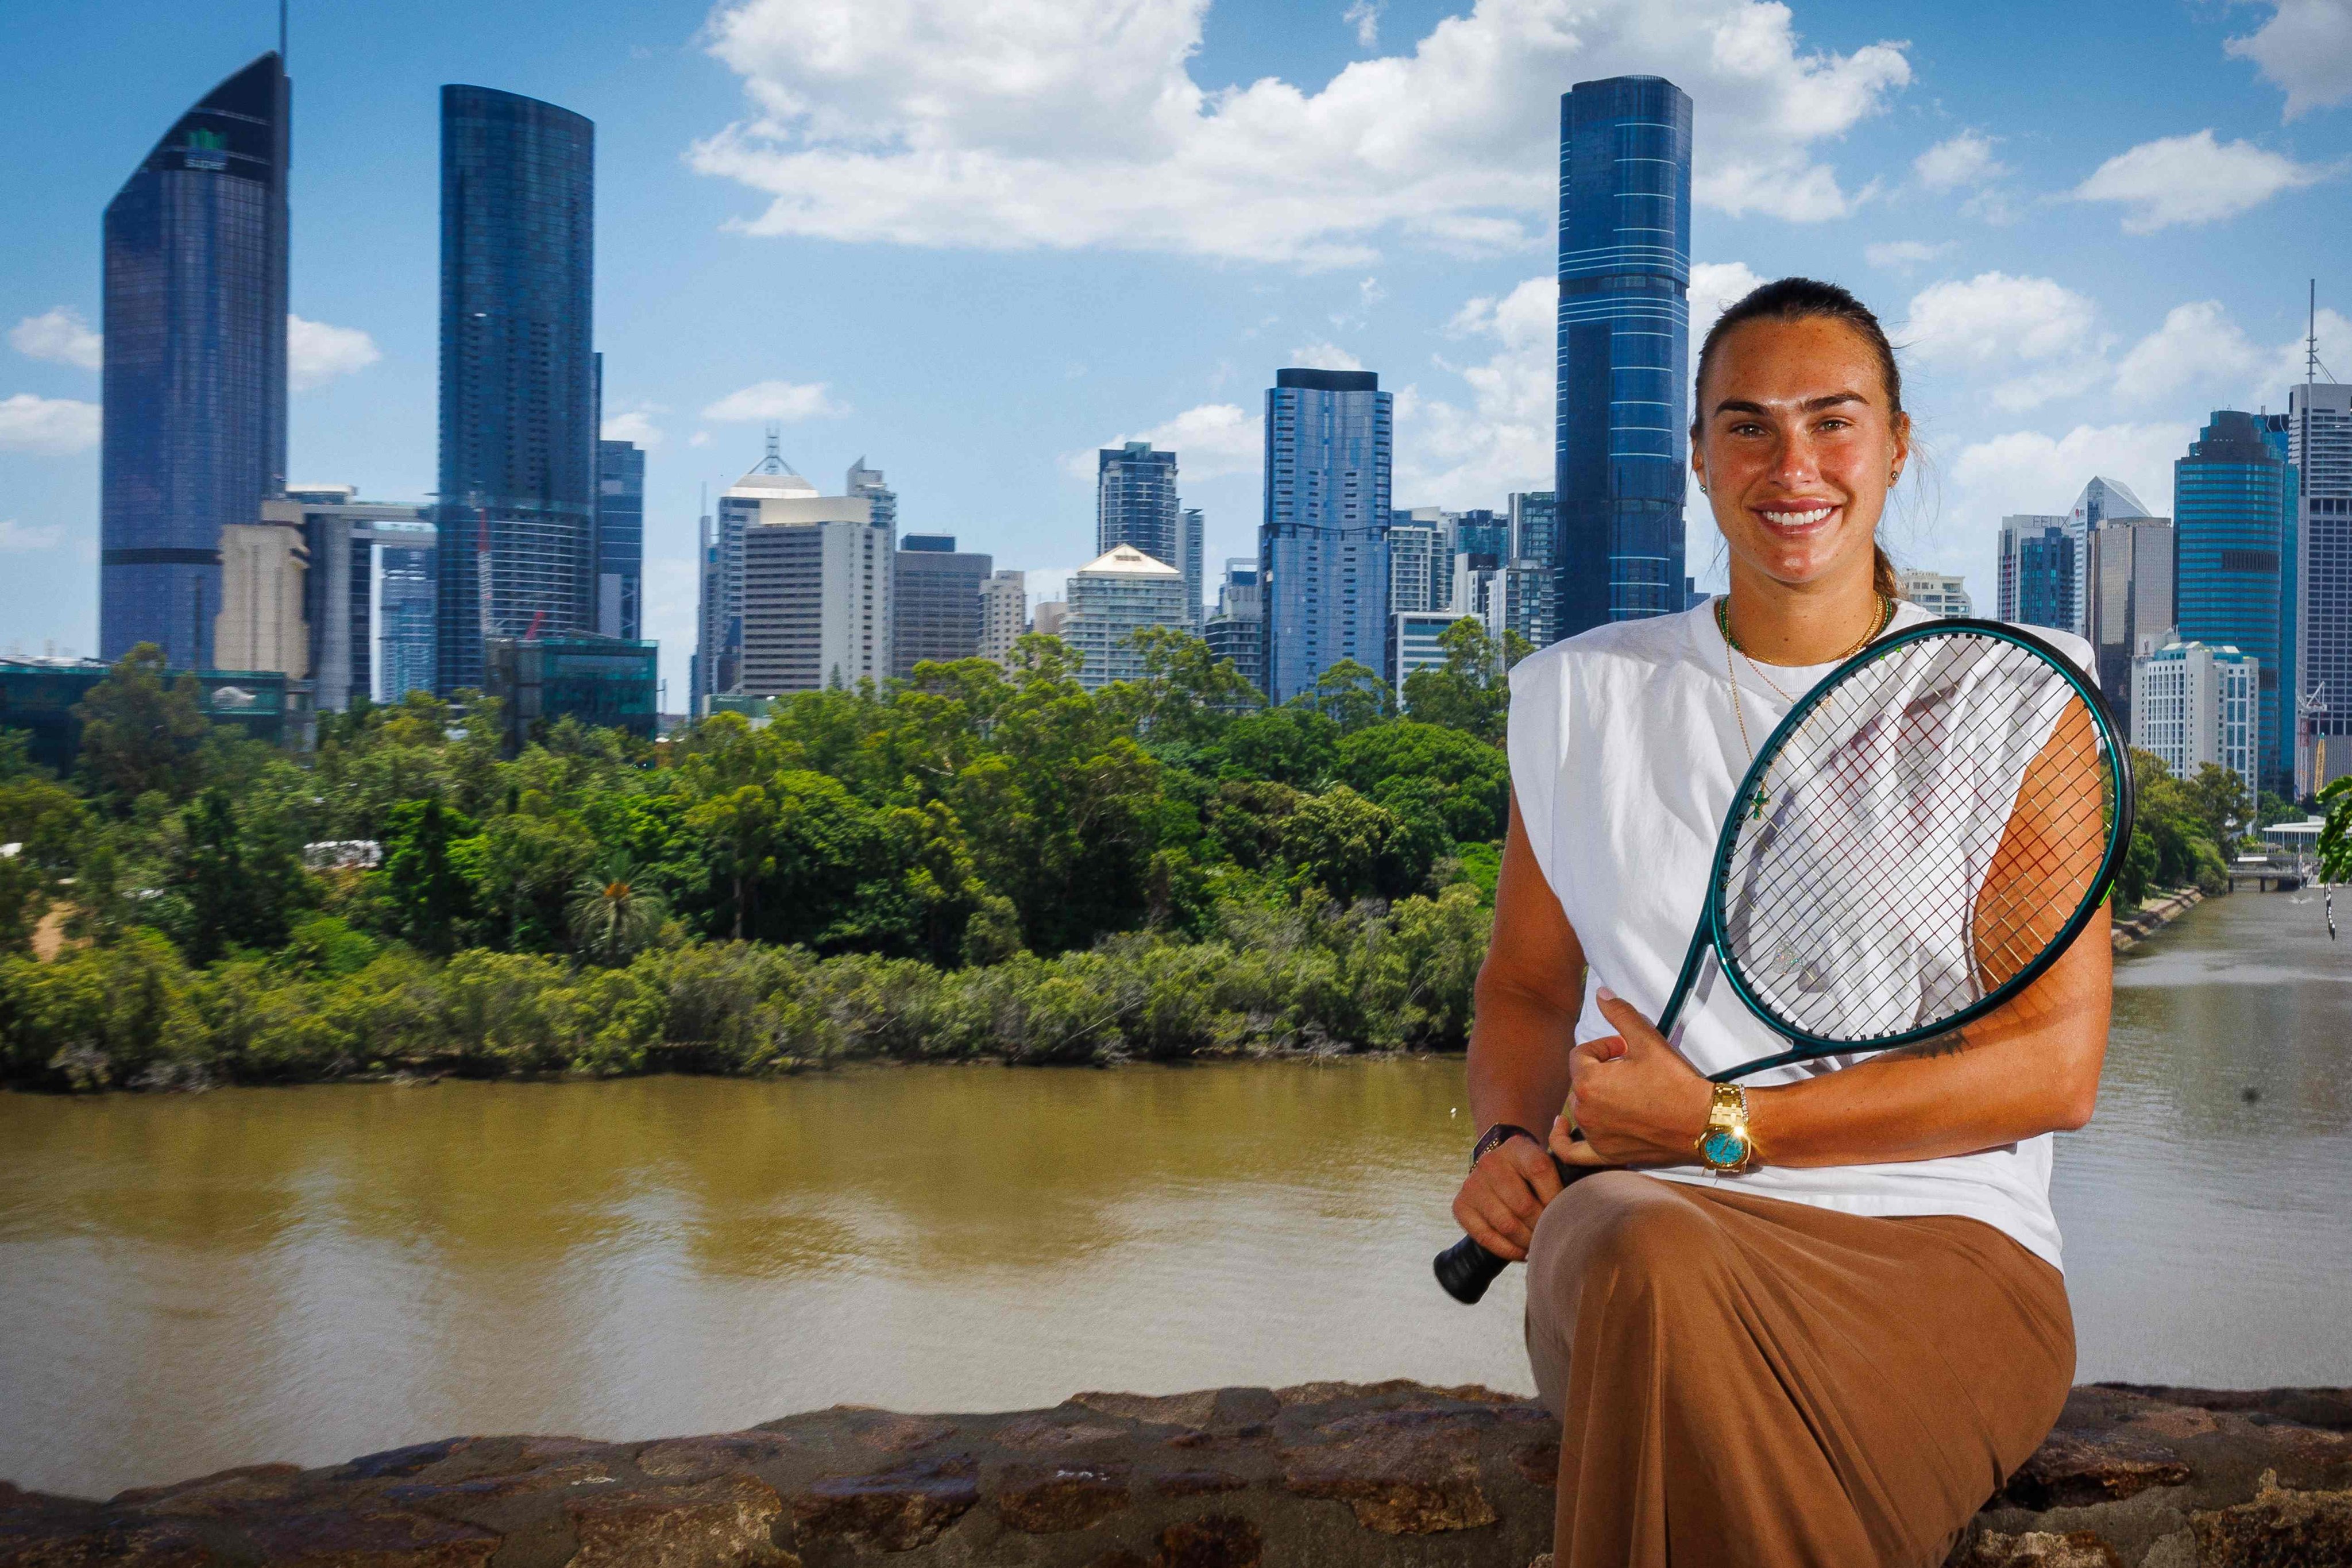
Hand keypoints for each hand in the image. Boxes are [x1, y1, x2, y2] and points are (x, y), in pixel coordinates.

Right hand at [1450, 1131, 1563, 1261]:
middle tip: (1554, 1236)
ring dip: (1527, 1241)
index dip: (1556, 1197)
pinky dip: (1507, 1250)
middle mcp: (1491, 1162)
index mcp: (1517, 1147)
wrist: (1499, 1168)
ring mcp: (1472, 1184)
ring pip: (1506, 1224)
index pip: (1540, 1170)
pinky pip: (1485, 1237)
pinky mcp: (1460, 1205)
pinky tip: (1522, 1251)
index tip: (1566, 1214)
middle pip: (1523, 1205)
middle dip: (1543, 1227)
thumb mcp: (1548, 1160)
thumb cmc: (1533, 1173)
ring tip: (1539, 1244)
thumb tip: (1577, 1167)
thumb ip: (1566, 1167)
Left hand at [1553, 987, 1712, 1169]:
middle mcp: (1584, 1111)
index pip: (1581, 1055)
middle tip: (1631, 1070)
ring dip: (1596, 1096)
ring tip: (1623, 1091)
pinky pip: (1571, 1151)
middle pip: (1581, 1081)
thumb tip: (1600, 993)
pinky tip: (1560, 1127)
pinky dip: (1562, 1139)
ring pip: (1581, 1107)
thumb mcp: (1647, 1040)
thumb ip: (1619, 1014)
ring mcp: (1594, 1135)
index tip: (1626, 1049)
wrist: (1702, 1123)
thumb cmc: (1674, 1082)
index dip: (1603, 1048)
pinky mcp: (1606, 1154)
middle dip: (1602, 1071)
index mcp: (1588, 1082)